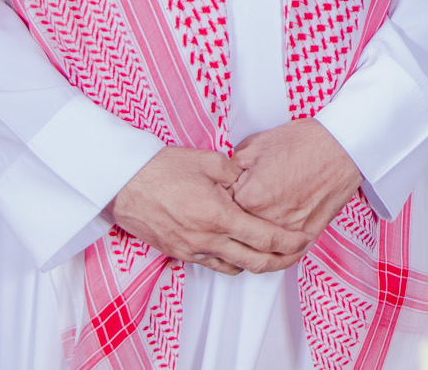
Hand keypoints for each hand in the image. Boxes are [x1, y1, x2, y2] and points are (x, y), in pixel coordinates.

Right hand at [107, 146, 302, 274]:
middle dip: (280, 261)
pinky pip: (211, 264)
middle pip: (254, 261)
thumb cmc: (162, 168)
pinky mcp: (177, 253)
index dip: (289, 242)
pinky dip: (230, 261)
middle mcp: (207, 239)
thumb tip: (251, 180)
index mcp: (219, 216)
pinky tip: (237, 250)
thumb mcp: (209, 160)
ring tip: (270, 253)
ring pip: (233, 267)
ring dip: (255, 263)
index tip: (304, 239)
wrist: (123, 183)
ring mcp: (191, 250)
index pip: (265, 237)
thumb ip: (237, 173)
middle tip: (296, 254)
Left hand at [231, 119, 364, 259]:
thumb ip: (232, 165)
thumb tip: (224, 178)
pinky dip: (277, 256)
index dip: (222, 202)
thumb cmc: (305, 142)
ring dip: (252, 245)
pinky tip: (272, 252)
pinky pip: (286, 256)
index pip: (222, 210)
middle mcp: (266, 219)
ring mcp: (288, 230)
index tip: (225, 198)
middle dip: (234, 223)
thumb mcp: (257, 144)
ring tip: (249, 237)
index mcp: (248, 197)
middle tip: (237, 214)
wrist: (342, 147)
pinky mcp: (307, 235)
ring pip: (259, 250)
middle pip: (238, 232)